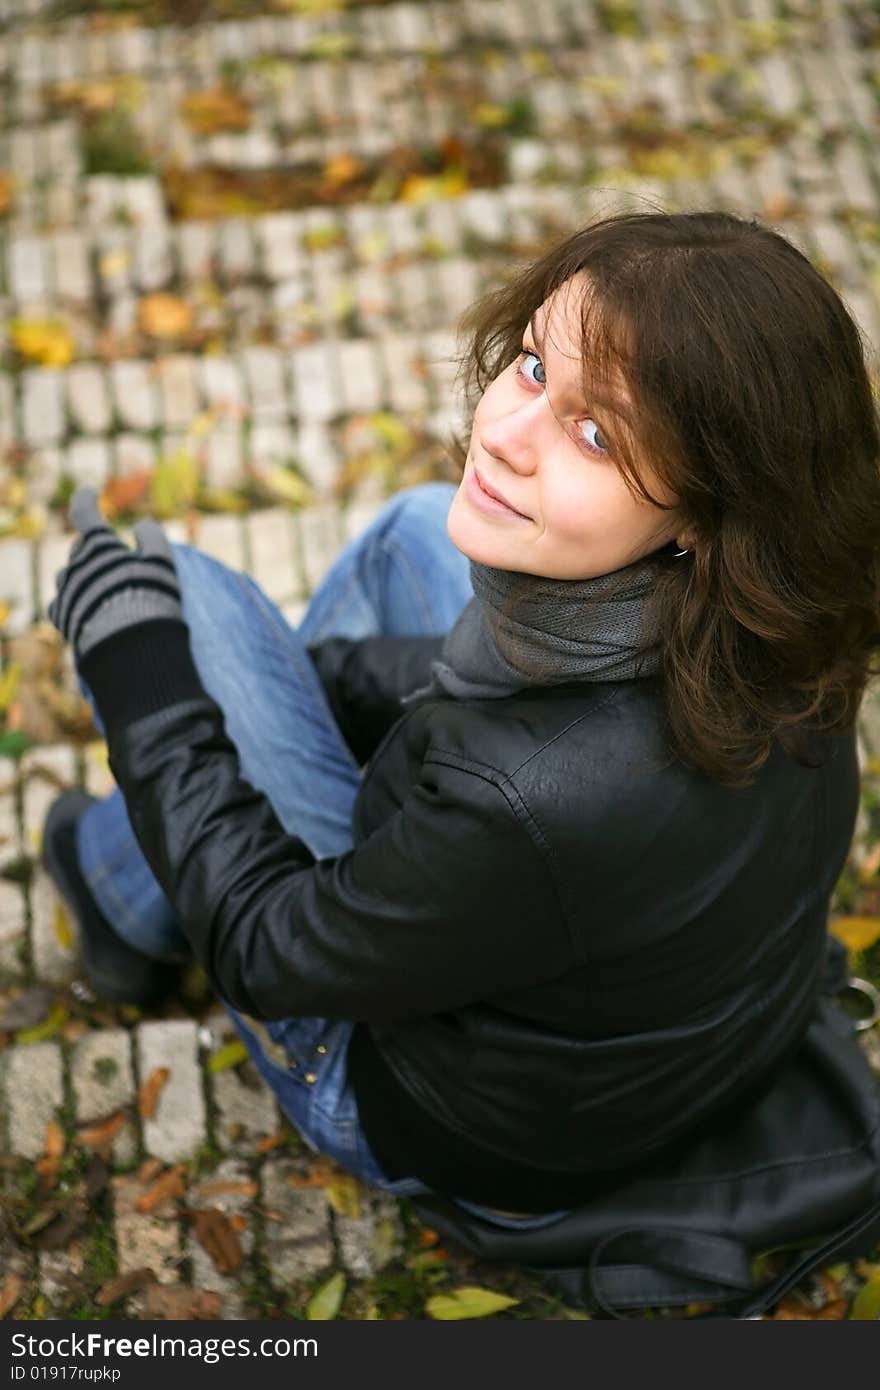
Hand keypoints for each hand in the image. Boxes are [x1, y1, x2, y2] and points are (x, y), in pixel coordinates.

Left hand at [48, 487, 183, 661]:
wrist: (127, 645)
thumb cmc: (149, 598)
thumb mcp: (162, 563)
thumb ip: (152, 538)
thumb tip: (142, 525)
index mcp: (98, 545)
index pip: (84, 512)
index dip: (86, 500)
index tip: (90, 493)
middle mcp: (76, 563)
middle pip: (81, 548)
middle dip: (94, 550)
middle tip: (114, 563)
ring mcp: (65, 589)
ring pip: (71, 575)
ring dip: (85, 578)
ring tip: (106, 594)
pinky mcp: (61, 615)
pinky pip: (62, 603)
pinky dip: (74, 602)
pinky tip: (87, 612)